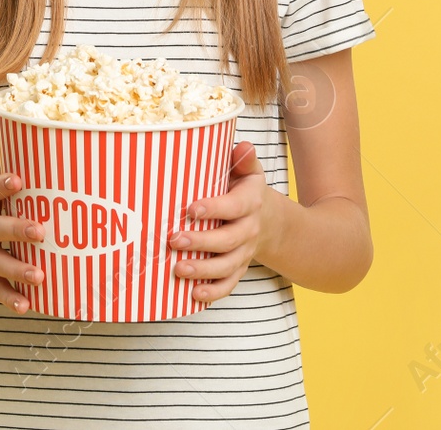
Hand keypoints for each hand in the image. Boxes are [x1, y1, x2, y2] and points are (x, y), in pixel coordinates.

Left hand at [167, 140, 271, 302]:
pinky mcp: (239, 268)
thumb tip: (243, 146)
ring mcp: (244, 252)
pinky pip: (229, 284)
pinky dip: (214, 292)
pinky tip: (194, 294)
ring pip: (227, 266)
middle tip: (173, 239)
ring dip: (203, 271)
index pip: (234, 207)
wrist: (268, 220)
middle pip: (228, 241)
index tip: (191, 209)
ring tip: (178, 269)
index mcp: (250, 202)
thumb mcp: (249, 171)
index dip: (214, 209)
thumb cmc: (245, 190)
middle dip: (200, 243)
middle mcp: (249, 229)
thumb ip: (244, 159)